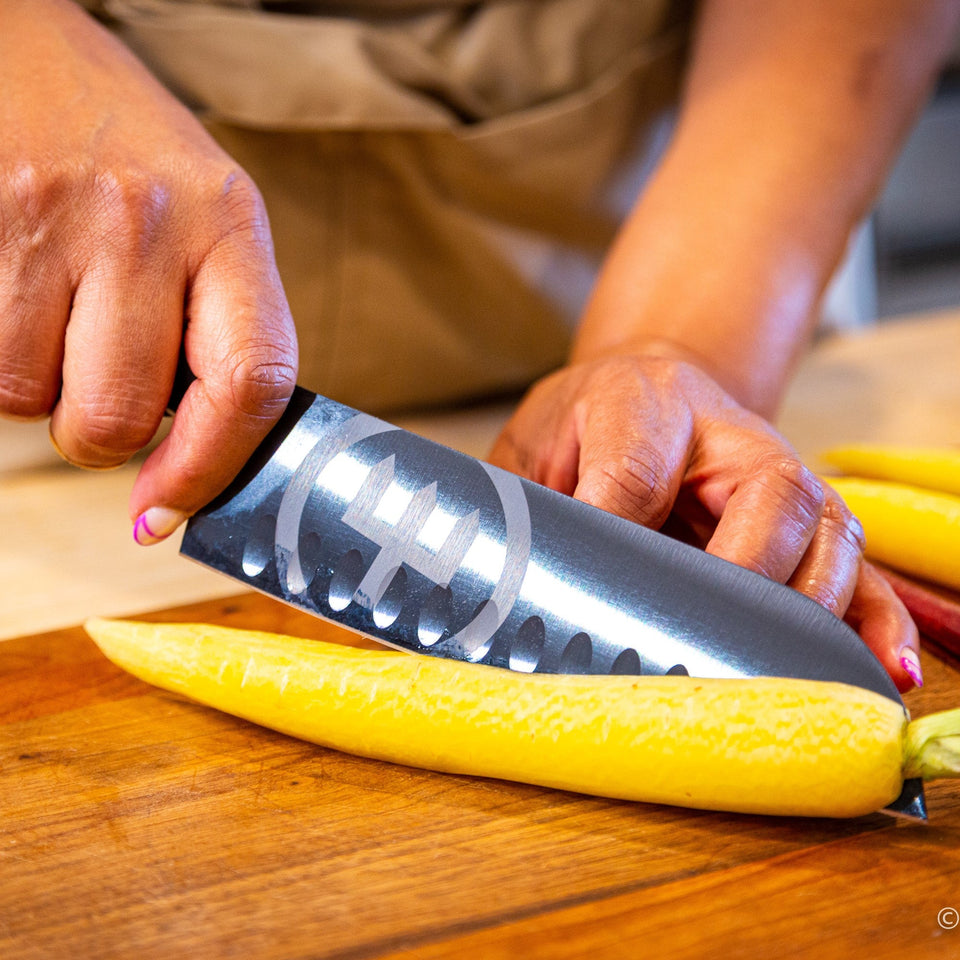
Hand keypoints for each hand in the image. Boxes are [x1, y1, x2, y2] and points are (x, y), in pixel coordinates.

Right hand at [0, 1, 296, 540]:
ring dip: (34, 385)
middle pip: (117, 417)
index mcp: (231, 224)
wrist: (18, 41)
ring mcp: (50, 216)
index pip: (250, 382)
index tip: (165, 513)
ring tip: (48, 307)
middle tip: (91, 372)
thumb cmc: (123, 151)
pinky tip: (10, 290)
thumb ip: (217, 328)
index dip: (210, 468)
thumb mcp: (205, 219)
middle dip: (96, 431)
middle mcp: (148, 219)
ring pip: (28, 400)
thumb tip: (188, 465)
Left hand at [488, 353, 920, 690]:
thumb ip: (520, 502)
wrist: (654, 388)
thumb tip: (504, 585)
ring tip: (792, 670)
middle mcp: (733, 438)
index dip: (617, 531)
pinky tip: (883, 665)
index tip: (595, 589)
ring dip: (811, 608)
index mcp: (645, 405)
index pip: (635, 470)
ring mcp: (784, 480)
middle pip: (768, 497)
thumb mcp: (535, 446)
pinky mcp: (813, 522)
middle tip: (702, 639)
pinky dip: (876, 619)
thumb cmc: (591, 421)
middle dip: (740, 574)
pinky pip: (861, 568)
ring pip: (826, 537)